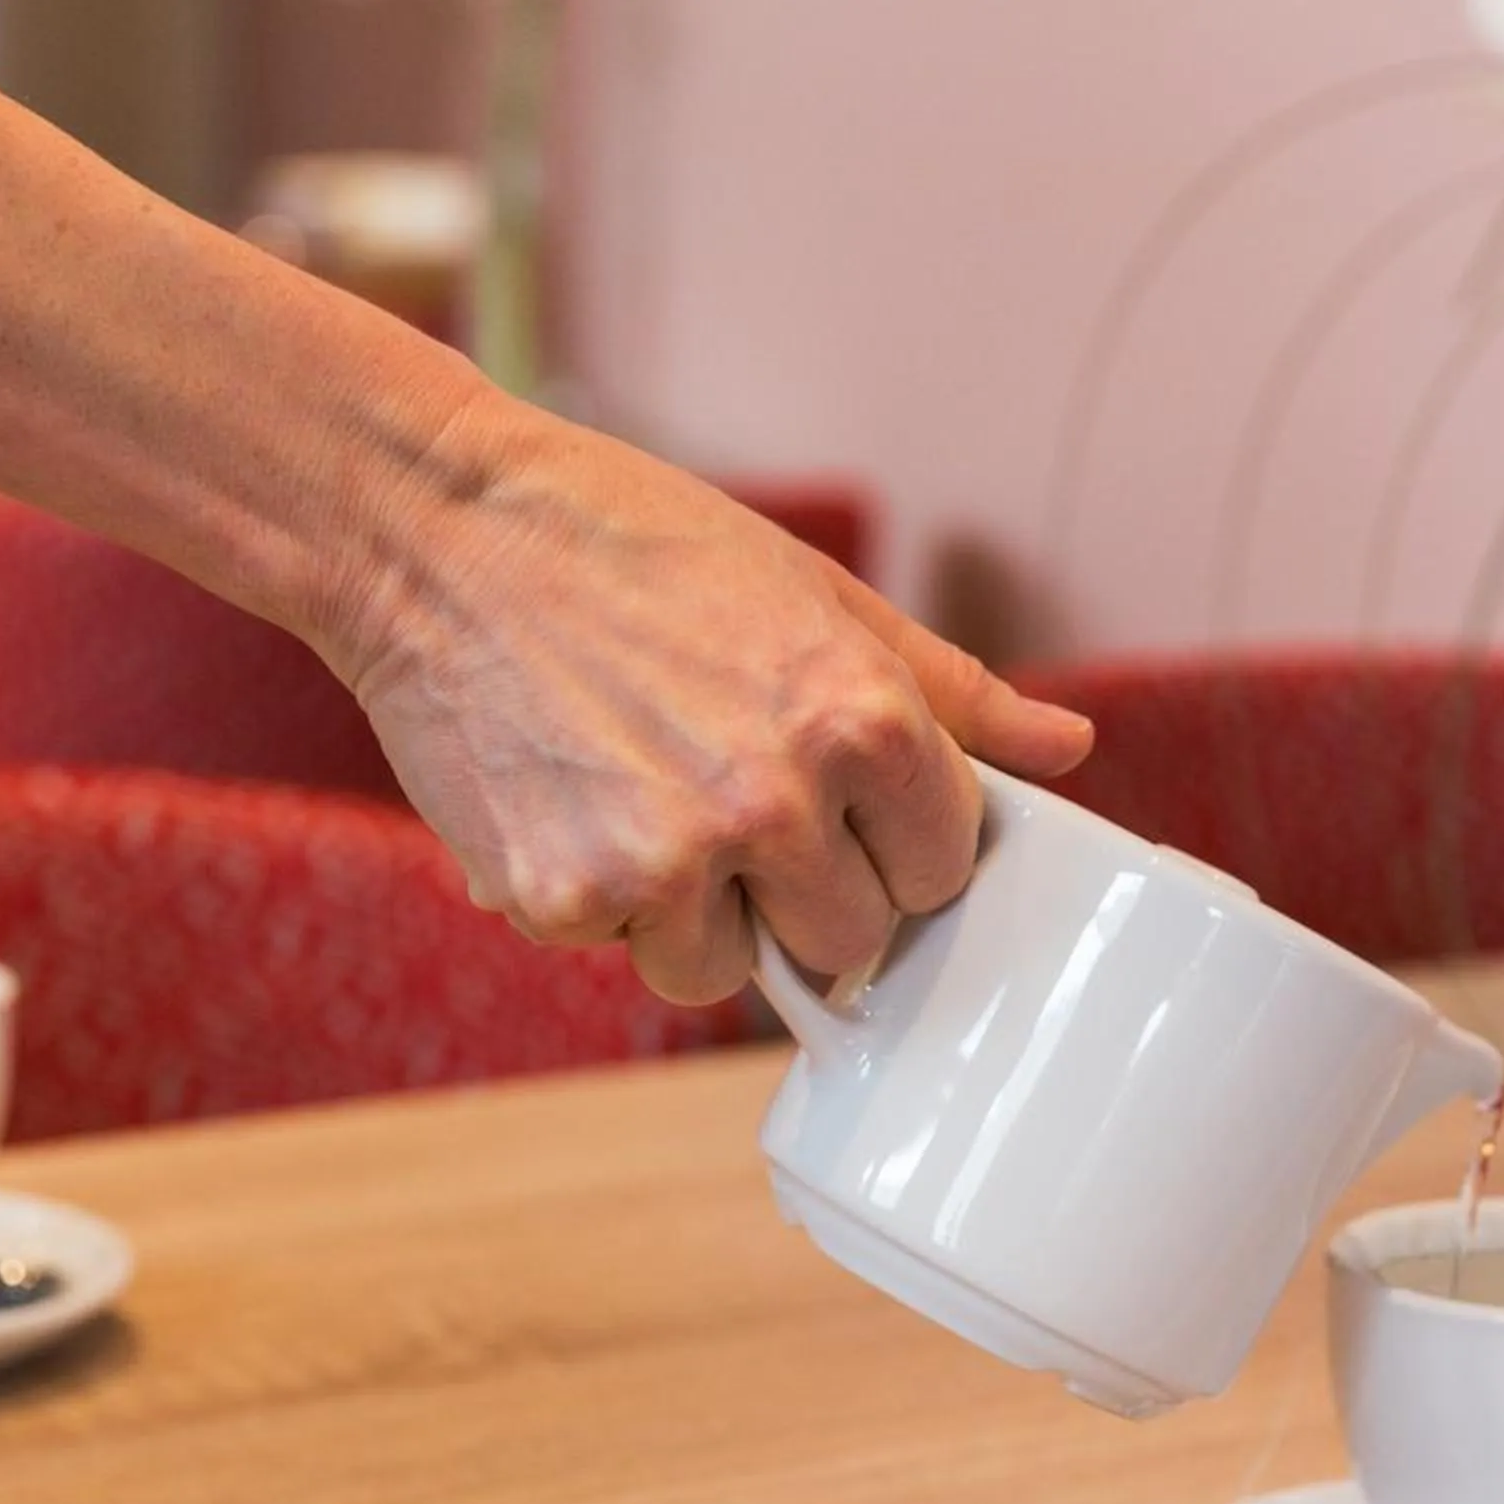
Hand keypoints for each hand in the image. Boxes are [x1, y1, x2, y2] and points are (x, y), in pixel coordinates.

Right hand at [321, 400, 1094, 1004]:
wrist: (438, 532)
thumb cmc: (628, 541)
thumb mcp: (812, 589)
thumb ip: (946, 690)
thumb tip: (1065, 749)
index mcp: (858, 718)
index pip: (941, 868)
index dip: (893, 842)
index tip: (842, 805)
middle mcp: (773, 802)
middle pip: (848, 940)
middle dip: (801, 891)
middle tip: (729, 803)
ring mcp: (667, 862)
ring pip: (727, 970)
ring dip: (693, 912)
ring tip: (639, 794)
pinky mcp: (566, 900)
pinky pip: (621, 953)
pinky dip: (597, 901)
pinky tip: (570, 801)